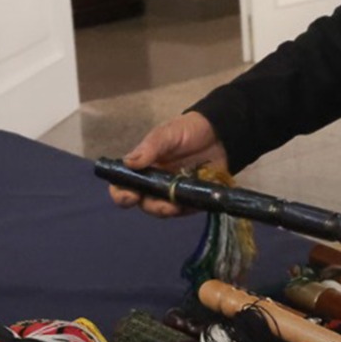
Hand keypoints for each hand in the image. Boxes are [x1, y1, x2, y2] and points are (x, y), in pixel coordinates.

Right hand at [108, 112, 228, 216]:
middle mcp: (155, 185)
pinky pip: (186, 210)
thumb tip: (128, 162)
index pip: (124, 185)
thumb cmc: (187, 131)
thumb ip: (150, 147)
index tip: (127, 195)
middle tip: (151, 201)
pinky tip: (188, 204)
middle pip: (143, 202)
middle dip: (145, 205)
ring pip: (163, 210)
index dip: (121, 193)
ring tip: (171, 206)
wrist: (219, 133)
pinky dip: (185, 209)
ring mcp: (174, 194)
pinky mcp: (193, 200)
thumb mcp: (167, 133)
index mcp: (143, 169)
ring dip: (164, 210)